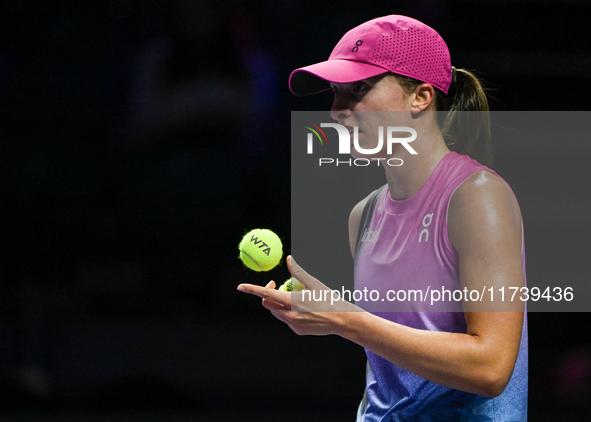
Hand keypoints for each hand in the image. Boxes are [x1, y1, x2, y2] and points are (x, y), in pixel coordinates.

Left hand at [237, 256, 361, 335]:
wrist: (341, 320)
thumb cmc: (329, 299)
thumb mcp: (313, 283)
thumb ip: (298, 272)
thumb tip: (289, 259)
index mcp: (292, 301)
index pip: (266, 294)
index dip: (252, 289)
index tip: (241, 286)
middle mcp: (289, 315)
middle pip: (268, 304)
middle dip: (268, 294)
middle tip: (277, 283)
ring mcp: (292, 324)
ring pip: (276, 312)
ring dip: (278, 303)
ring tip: (295, 296)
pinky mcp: (296, 330)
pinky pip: (286, 319)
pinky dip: (288, 312)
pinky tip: (303, 309)